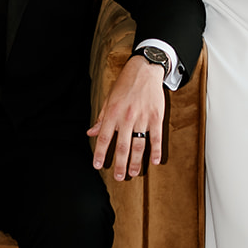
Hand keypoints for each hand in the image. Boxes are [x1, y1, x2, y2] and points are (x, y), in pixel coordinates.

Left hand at [89, 55, 165, 179]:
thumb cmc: (125, 84)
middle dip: (119, 164)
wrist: (145, 69)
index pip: (104, 138)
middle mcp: (127, 117)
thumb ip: (101, 118)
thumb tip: (91, 132)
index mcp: (113, 113)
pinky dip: (156, 150)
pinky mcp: (156, 117)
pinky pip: (156, 137)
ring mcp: (142, 118)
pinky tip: (155, 161)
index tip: (97, 166)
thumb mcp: (109, 98)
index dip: (99, 153)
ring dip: (136, 162)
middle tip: (118, 177)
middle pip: (122, 146)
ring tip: (134, 173)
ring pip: (139, 145)